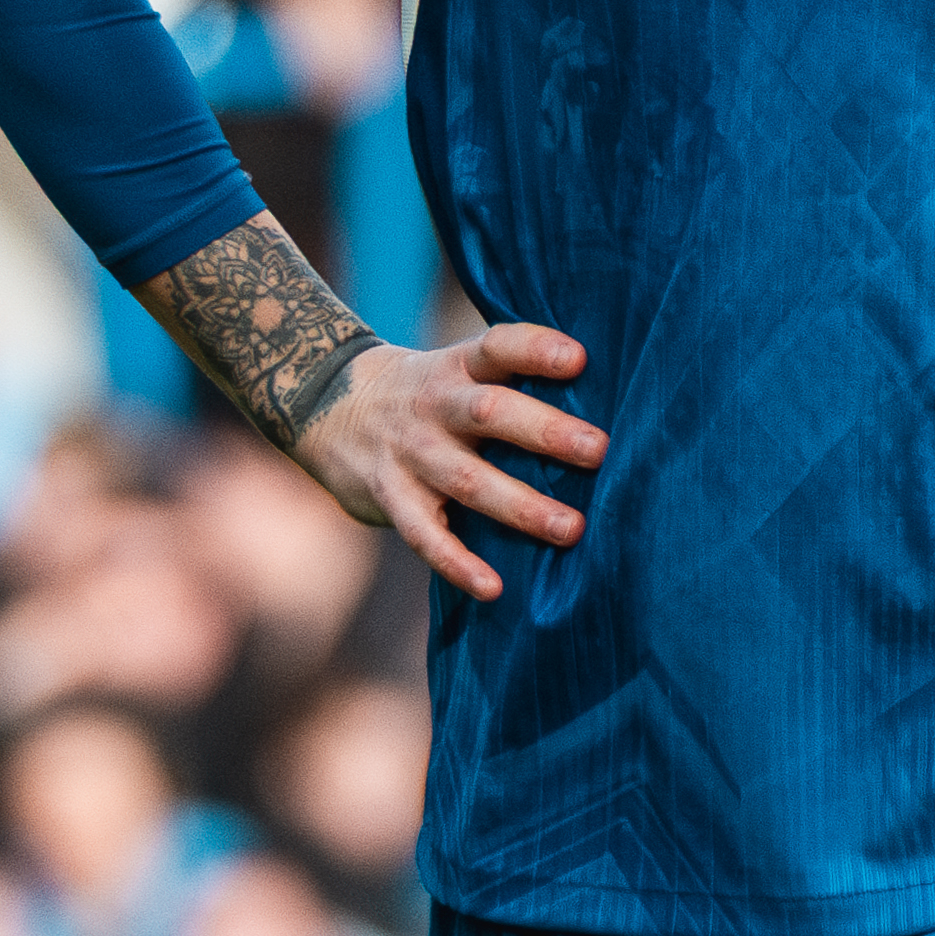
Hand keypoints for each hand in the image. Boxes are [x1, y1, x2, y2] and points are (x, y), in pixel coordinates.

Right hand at [306, 320, 607, 601]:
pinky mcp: (390, 497)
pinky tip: (493, 587)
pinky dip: (457, 563)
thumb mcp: (457, 372)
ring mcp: (410, 453)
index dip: (534, 350)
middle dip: (545, 431)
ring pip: (467, 479)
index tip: (579, 359)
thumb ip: (511, 386)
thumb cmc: (428, 396)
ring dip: (521, 505)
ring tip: (572, 528)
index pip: (497, 348)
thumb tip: (609, 413)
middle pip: (489, 412)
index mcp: (457, 367)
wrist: (326, 405)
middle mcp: (433, 405)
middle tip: (599, 450)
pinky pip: (425, 535)